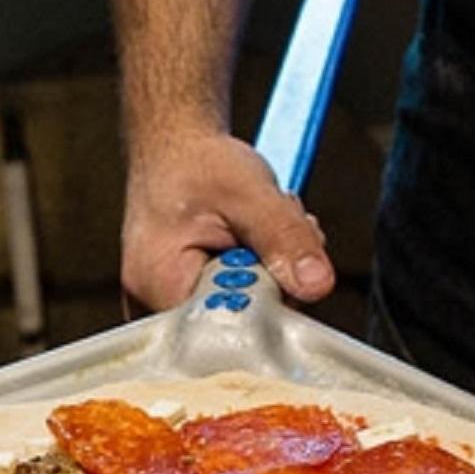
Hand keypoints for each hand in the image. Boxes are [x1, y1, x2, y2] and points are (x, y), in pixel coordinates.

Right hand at [120, 128, 333, 310]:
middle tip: (272, 229)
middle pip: (241, 321)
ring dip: (270, 268)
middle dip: (274, 276)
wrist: (173, 145)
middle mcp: (157, 306)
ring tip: (260, 225)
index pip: (231, 328)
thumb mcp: (248, 192)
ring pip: (247, 308)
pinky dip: (258, 268)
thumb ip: (284, 238)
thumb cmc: (196, 162)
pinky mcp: (191, 297)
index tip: (279, 260)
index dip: (270, 300)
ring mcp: (172, 304)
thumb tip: (317, 285)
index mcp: (160, 287)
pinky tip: (253, 238)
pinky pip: (239, 297)